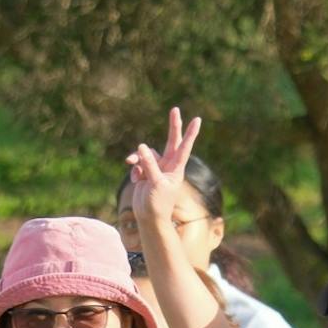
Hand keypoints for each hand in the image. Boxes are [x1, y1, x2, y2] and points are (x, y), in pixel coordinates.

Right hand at [127, 107, 203, 225]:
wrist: (149, 217)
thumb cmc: (158, 203)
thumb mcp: (155, 183)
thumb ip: (149, 164)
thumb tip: (141, 146)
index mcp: (175, 168)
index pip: (184, 147)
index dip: (190, 133)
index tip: (197, 120)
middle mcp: (168, 165)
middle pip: (171, 141)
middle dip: (173, 126)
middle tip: (175, 109)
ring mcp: (156, 168)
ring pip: (146, 154)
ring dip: (137, 158)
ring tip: (130, 162)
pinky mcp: (145, 173)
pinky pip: (137, 164)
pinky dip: (134, 169)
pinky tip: (135, 180)